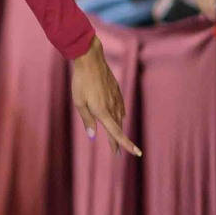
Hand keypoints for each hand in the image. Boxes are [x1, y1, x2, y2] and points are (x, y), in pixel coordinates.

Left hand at [71, 36, 139, 157]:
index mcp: (103, 112)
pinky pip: (120, 107)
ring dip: (118, 128)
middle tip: (118, 154)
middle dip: (118, 142)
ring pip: (120, 118)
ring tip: (115, 138)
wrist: (91, 60)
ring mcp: (116, 98)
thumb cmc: (81, 82)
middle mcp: (112, 107)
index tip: (136, 153)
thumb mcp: (79, 102)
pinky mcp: (117, 91)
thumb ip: (87, 120)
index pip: (116, 133)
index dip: (125, 145)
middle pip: (118, 128)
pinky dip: (119, 115)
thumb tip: (93, 135)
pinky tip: (119, 117)